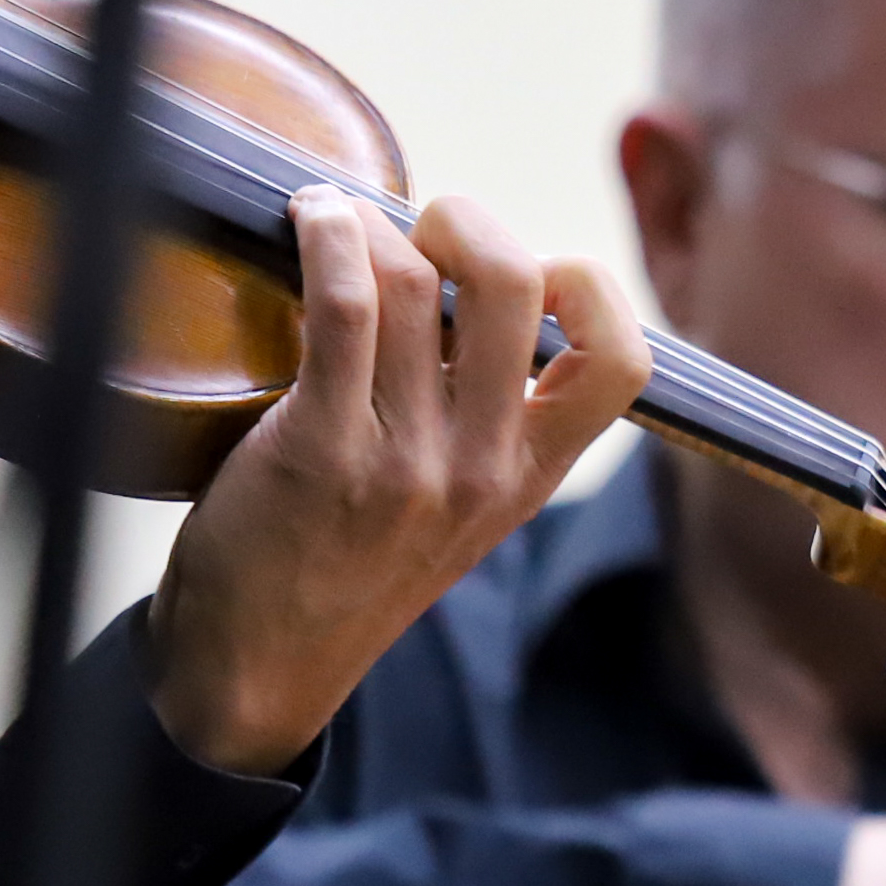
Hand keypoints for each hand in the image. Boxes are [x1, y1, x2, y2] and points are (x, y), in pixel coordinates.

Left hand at [148, 187, 649, 774]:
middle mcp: (484, 465)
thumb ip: (490, 415)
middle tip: (419, 231)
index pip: (621, 360)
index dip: (587, 285)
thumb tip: (471, 282)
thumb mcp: (463, 505)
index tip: (525, 270)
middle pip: (515, 284)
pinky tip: (310, 224)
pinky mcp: (321, 449)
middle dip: (466, 222)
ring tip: (337, 224)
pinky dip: (326, 238)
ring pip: (413, 283)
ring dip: (370, 226)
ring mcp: (407, 460)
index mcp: (533, 474)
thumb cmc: (351, 561)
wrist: (263, 662)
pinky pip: (342, 307)